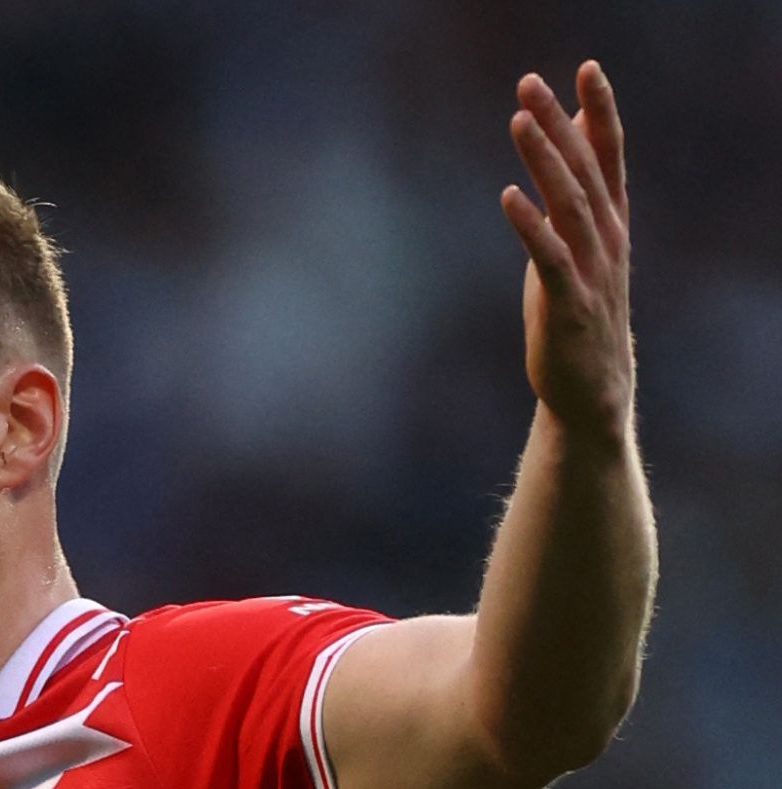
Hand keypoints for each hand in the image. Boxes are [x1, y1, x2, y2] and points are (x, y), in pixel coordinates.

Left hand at [500, 60, 632, 441]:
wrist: (592, 389)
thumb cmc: (578, 306)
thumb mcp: (579, 242)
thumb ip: (578, 190)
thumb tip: (571, 134)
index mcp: (611, 221)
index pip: (608, 155)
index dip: (600, 110)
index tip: (586, 68)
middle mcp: (608, 238)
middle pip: (584, 169)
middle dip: (559, 123)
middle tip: (531, 83)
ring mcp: (592, 270)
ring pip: (570, 204)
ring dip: (544, 161)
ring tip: (519, 121)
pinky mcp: (568, 303)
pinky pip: (550, 257)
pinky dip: (531, 225)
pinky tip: (509, 196)